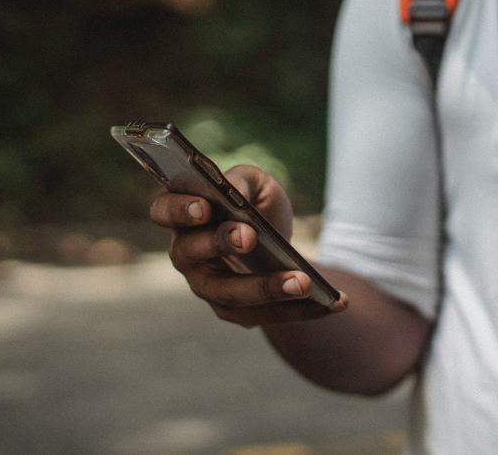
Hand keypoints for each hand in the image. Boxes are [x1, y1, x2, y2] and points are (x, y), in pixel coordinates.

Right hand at [149, 164, 347, 326]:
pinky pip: (264, 315)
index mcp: (184, 215)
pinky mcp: (235, 311)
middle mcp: (187, 254)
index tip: (205, 206)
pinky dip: (300, 310)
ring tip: (304, 282)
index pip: (163, 211)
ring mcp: (208, 287)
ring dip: (266, 289)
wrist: (277, 240)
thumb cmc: (256, 204)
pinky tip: (334, 303)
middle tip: (250, 236)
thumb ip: (242, 181)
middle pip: (192, 254)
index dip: (179, 209)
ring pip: (229, 295)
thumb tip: (235, 194)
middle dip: (221, 244)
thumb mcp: (256, 183)